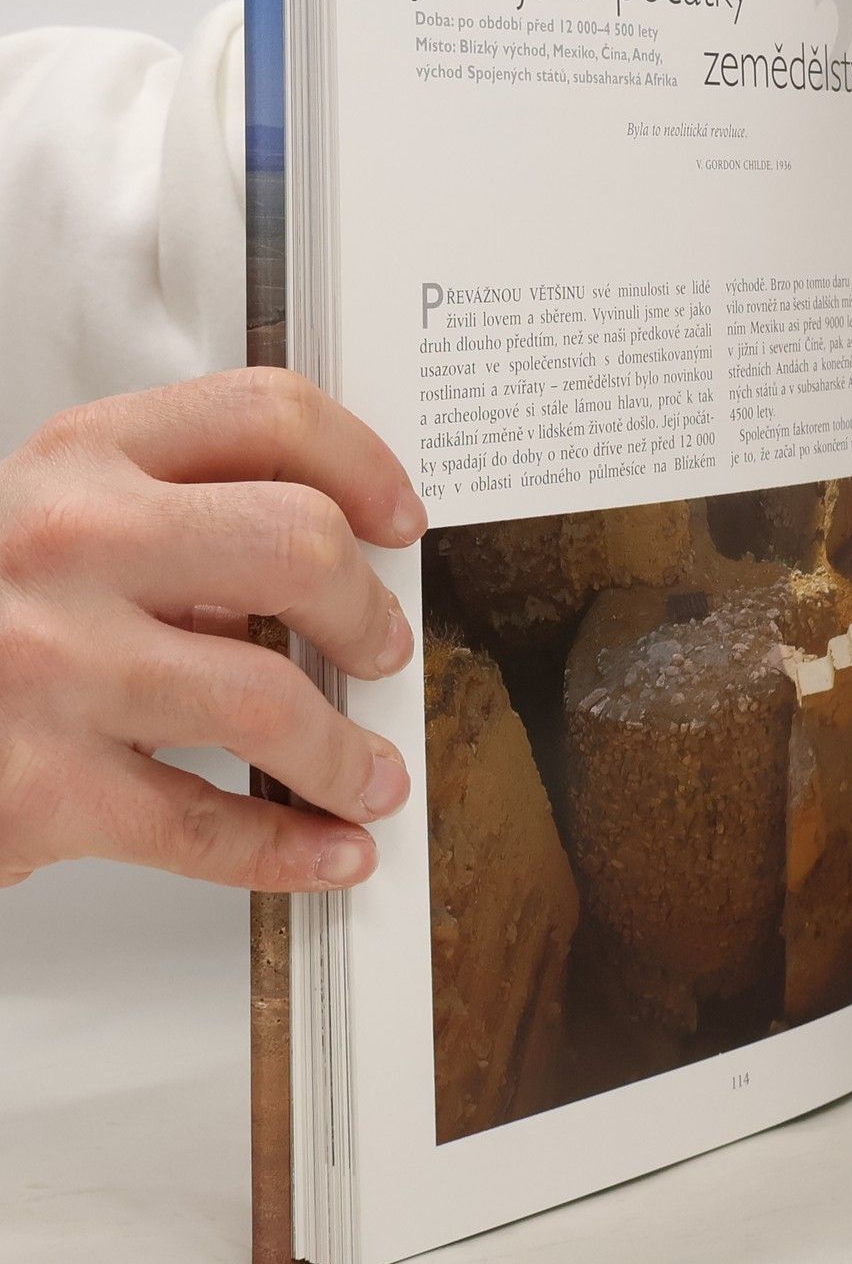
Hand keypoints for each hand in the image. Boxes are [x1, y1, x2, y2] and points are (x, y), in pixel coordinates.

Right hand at [0, 369, 425, 892]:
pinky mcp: (40, 787)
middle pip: (297, 546)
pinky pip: (206, 825)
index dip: (364, 467)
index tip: (399, 520)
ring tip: (368, 771)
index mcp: (83, 461)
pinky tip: (329, 847)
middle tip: (381, 650)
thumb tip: (326, 568)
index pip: (267, 415)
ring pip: (269, 699)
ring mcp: (50, 665)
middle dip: (368, 613)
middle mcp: (68, 545)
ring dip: (347, 753)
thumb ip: (175, 521)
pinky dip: (292, 847)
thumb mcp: (53, 524)